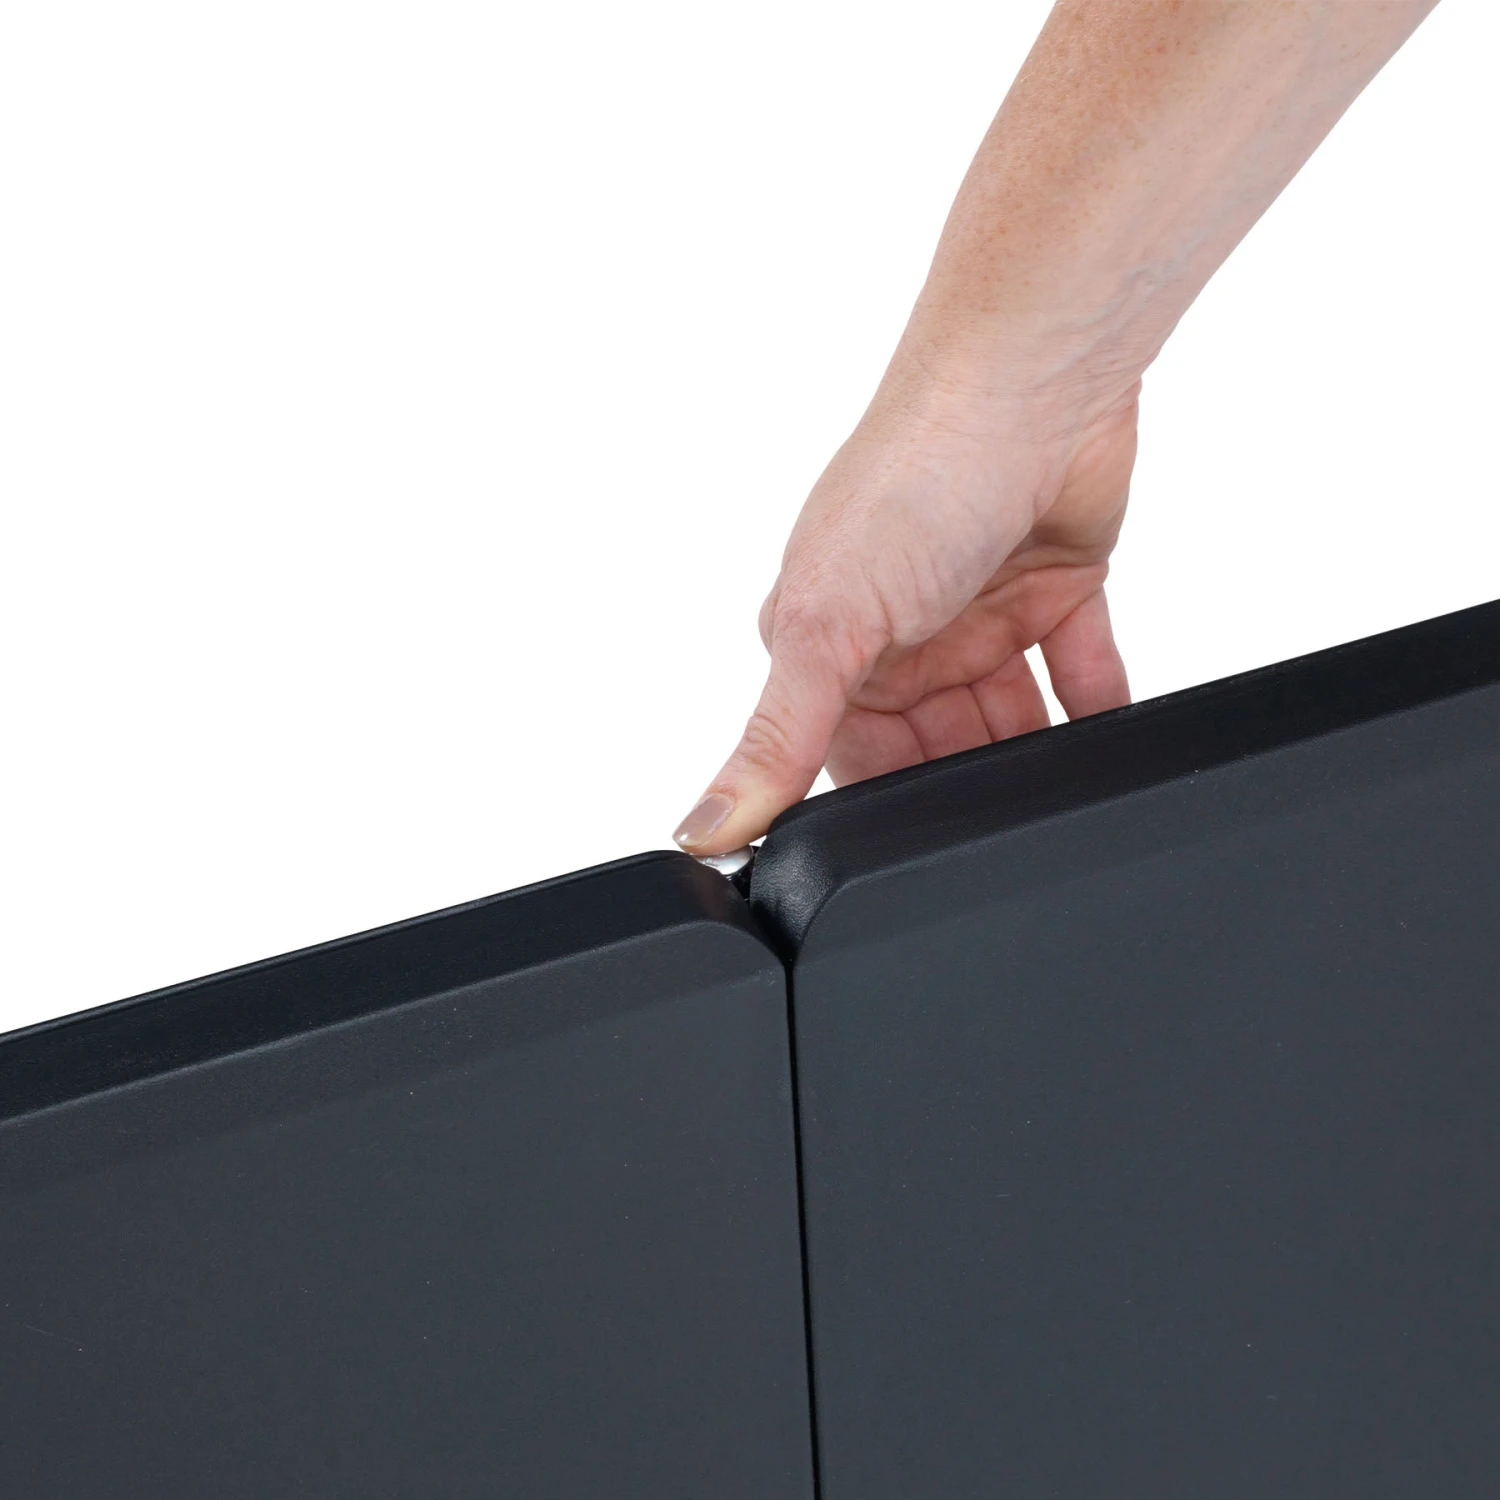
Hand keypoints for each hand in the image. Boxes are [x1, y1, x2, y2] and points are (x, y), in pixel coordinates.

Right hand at [673, 351, 1138, 854]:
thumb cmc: (916, 476)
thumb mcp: (824, 625)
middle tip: (999, 816)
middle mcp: (900, 633)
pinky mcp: (1055, 591)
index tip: (914, 847)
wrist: (1033, 379)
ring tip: (1056, 789)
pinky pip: (1081, 675)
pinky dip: (1097, 711)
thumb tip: (704, 824)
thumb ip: (776, 735)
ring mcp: (980, 613)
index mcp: (827, 642)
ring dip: (1033, 754)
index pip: (853, 760)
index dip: (886, 807)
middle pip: (938, 748)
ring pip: (1010, 722)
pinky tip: (1108, 750)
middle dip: (968, 780)